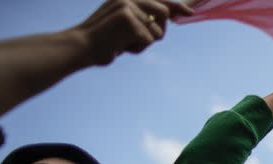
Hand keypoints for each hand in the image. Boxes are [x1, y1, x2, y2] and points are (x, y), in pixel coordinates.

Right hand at [74, 0, 193, 65]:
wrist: (82, 46)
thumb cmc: (105, 41)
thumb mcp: (125, 25)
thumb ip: (143, 19)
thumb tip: (167, 18)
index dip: (178, 6)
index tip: (190, 13)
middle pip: (164, 14)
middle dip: (157, 31)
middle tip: (136, 40)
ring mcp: (128, 6)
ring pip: (157, 31)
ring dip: (144, 44)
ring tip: (124, 43)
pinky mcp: (128, 18)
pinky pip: (148, 40)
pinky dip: (137, 49)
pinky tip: (121, 47)